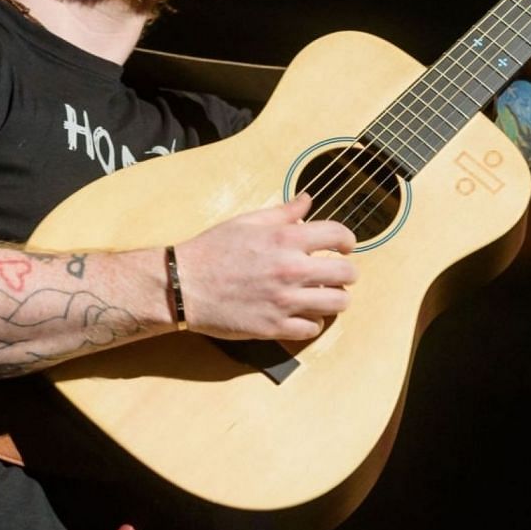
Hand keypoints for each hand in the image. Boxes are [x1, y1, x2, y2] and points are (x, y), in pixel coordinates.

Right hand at [171, 193, 357, 340]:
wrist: (183, 285)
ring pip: (337, 304)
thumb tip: (307, 200)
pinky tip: (303, 314)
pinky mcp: (274, 327)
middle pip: (346, 274)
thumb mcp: (247, 222)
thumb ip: (282, 213)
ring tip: (323, 296)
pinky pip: (313, 329)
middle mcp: (291, 269)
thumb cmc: (212, 250)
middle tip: (336, 275)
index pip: (338, 236)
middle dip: (346, 273)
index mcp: (286, 239)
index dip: (347, 240)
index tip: (345, 247)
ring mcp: (285, 301)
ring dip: (334, 299)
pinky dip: (312, 323)